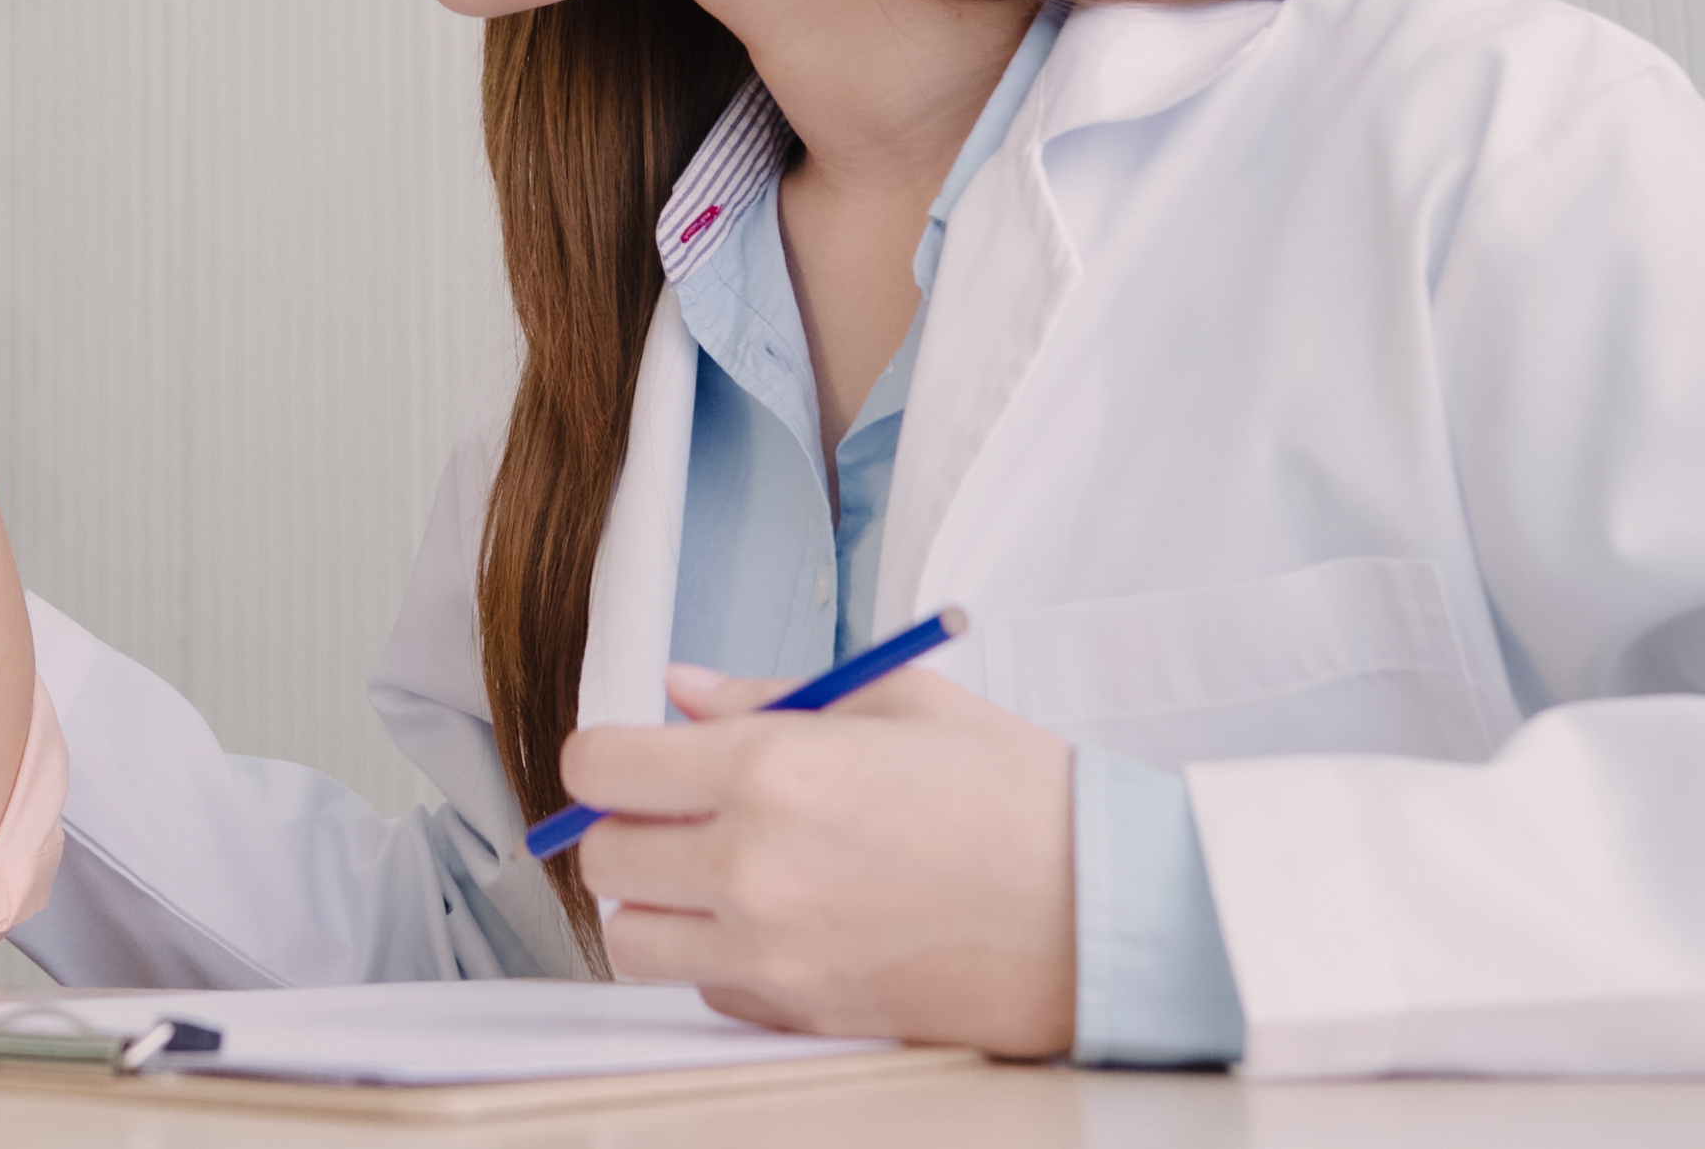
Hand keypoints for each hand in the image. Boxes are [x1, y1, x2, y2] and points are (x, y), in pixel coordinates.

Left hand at [564, 660, 1075, 1053]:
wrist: (1104, 909)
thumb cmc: (1017, 799)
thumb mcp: (895, 701)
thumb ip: (767, 694)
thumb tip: (682, 690)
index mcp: (769, 771)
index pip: (600, 767)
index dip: (605, 756)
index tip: (628, 756)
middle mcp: (753, 868)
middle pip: (603, 857)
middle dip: (629, 826)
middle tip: (682, 808)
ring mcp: (772, 954)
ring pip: (635, 938)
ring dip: (659, 902)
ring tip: (722, 871)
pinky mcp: (801, 1013)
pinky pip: (707, 989)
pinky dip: (720, 959)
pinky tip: (782, 920)